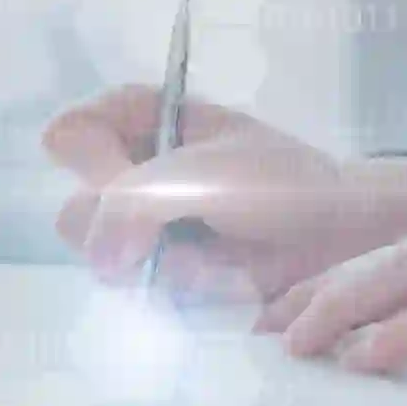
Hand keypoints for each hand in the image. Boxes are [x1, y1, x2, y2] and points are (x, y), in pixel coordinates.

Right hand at [41, 85, 406, 300]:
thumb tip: (99, 258)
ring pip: (104, 260)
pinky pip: (139, 289)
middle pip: (76, 211)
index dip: (97, 169)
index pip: (69, 137)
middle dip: (129, 234)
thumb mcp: (205, 174)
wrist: (336, 230)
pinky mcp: (161, 264)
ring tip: (215, 257)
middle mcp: (131, 167)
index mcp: (139, 116)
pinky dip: (181, 290)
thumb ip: (134, 203)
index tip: (136, 184)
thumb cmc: (280, 181)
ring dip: (162, 267)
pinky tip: (221, 276)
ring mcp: (143, 220)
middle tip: (175, 233)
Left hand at [255, 235, 406, 396]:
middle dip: (317, 290)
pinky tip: (364, 357)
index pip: (389, 266)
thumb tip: (399, 352)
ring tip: (297, 340)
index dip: (328, 285)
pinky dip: (403, 331)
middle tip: (266, 329)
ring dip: (344, 301)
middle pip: (385, 260)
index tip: (279, 315)